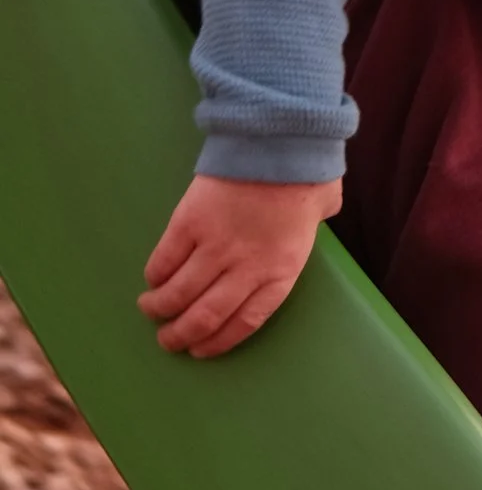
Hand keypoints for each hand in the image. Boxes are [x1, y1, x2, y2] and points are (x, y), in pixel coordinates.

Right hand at [140, 173, 339, 357]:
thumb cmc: (308, 174)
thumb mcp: (322, 211)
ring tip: (151, 311)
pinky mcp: (189, 224)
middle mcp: (246, 268)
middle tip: (167, 341)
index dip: (218, 341)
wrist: (281, 139)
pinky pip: (165, 261)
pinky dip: (156, 276)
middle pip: (206, 316)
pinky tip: (152, 281)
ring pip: (180, 293)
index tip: (200, 350)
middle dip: (181, 335)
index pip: (245, 321)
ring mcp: (215, 247)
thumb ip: (309, 228)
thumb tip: (310, 222)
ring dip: (159, 309)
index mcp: (281, 271)